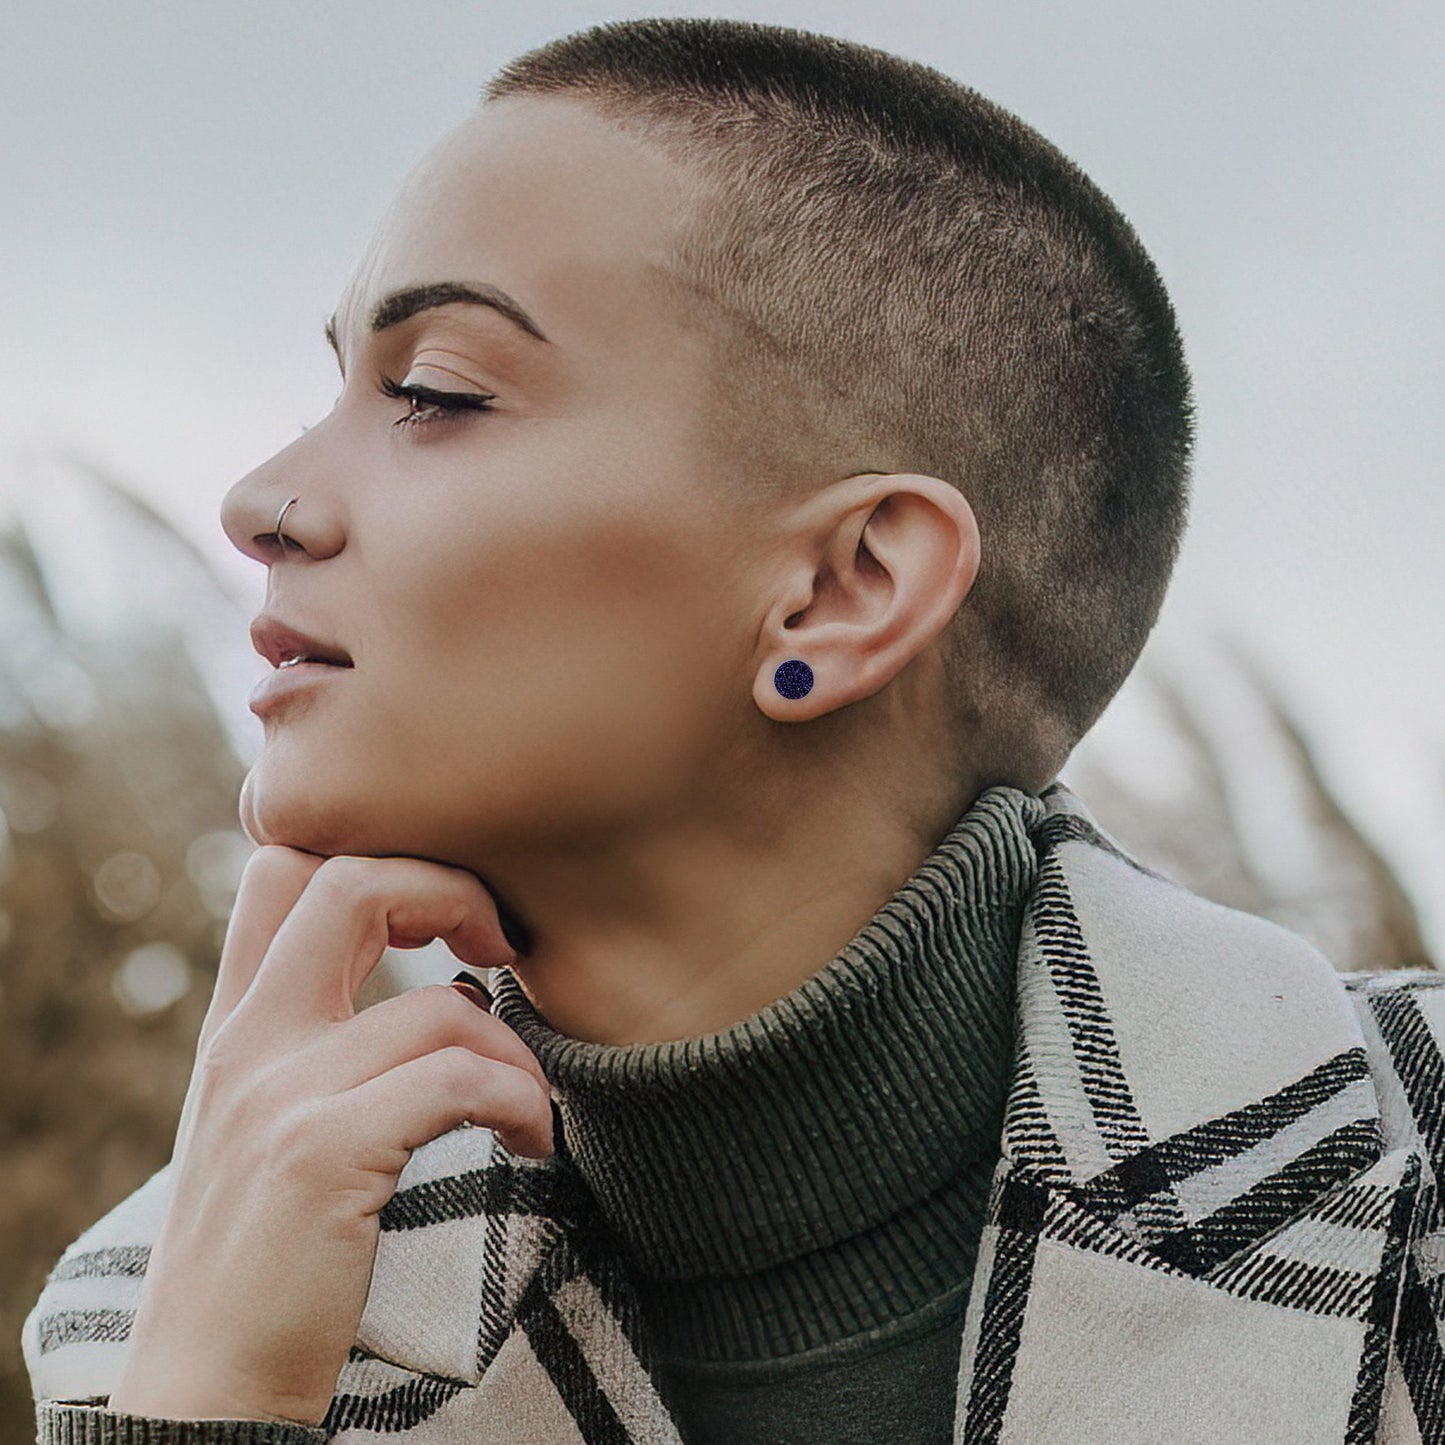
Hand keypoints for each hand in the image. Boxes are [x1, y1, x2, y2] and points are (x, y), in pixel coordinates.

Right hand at [106, 846, 553, 1425]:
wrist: (206, 1389)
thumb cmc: (263, 1253)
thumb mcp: (263, 1121)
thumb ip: (316, 1040)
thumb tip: (439, 985)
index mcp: (236, 1025)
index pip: (282, 867)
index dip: (374, 850)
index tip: (441, 912)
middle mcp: (247, 1041)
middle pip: (350, 882)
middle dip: (451, 888)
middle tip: (502, 944)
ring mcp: (280, 1094)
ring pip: (443, 1005)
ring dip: (519, 1052)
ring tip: (531, 1107)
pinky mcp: (323, 1156)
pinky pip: (459, 1080)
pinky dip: (521, 1103)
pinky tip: (530, 1144)